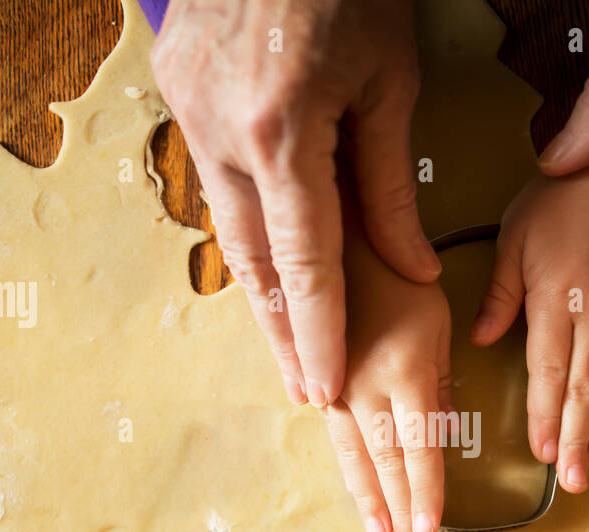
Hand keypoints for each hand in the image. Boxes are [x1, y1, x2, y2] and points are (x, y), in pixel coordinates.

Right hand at [150, 0, 439, 407]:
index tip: (326, 390)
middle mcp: (220, 130)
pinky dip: (240, 225)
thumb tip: (412, 270)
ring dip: (257, 288)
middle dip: (280, 333)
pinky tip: (261, 262)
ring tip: (284, 343)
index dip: (319, 333)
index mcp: (281, 131)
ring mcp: (188, 107)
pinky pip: (210, 178)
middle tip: (301, 391)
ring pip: (224, 224)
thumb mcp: (389, 84)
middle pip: (251, 262)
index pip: (305, 262)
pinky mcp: (175, 88)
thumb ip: (392, 187)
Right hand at [323, 181, 451, 531]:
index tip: (431, 528)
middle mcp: (364, 386)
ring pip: (353, 455)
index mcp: (404, 369)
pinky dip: (347, 467)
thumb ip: (439, 379)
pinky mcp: (316, 381)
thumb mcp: (435, 320)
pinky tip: (352, 492)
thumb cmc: (397, 274)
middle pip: (385, 461)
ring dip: (369, 498)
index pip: (420, 446)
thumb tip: (442, 433)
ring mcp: (334, 387)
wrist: (331, 238)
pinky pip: (333, 434)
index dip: (425, 491)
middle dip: (400, 508)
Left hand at [473, 72, 588, 491]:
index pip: (546, 373)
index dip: (542, 418)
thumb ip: (502, 291)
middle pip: (585, 389)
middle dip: (577, 439)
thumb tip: (481, 339)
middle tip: (574, 481)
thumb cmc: (572, 184)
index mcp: (559, 297)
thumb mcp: (517, 229)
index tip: (541, 456)